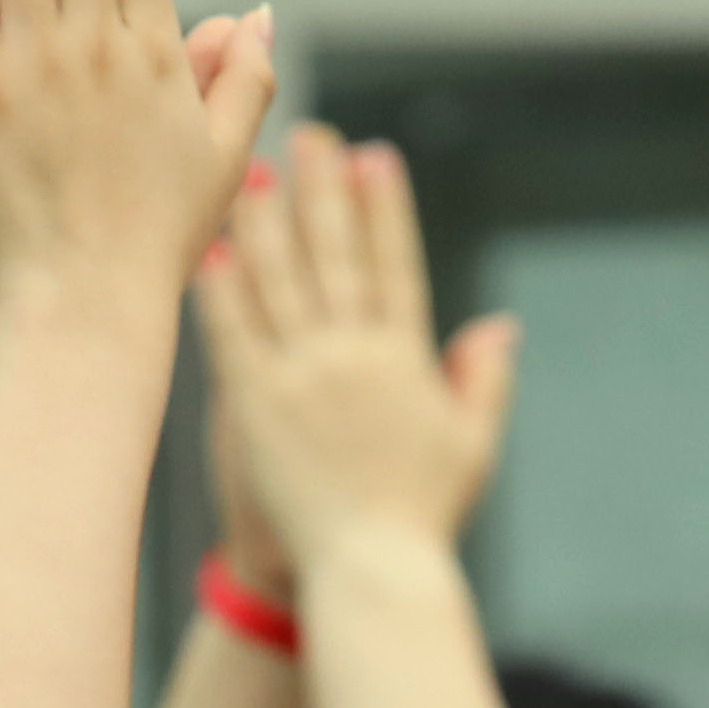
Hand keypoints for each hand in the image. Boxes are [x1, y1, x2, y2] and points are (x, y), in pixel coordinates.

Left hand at [200, 130, 516, 576]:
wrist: (371, 572)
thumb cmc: (422, 516)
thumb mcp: (472, 446)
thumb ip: (483, 381)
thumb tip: (499, 325)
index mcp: (406, 360)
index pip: (394, 266)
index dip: (384, 209)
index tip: (375, 156)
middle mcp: (355, 357)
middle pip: (335, 256)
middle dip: (322, 190)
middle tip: (309, 135)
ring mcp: (303, 379)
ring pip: (280, 283)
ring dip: (265, 222)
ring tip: (251, 172)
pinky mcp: (256, 407)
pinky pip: (235, 335)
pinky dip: (222, 290)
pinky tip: (209, 248)